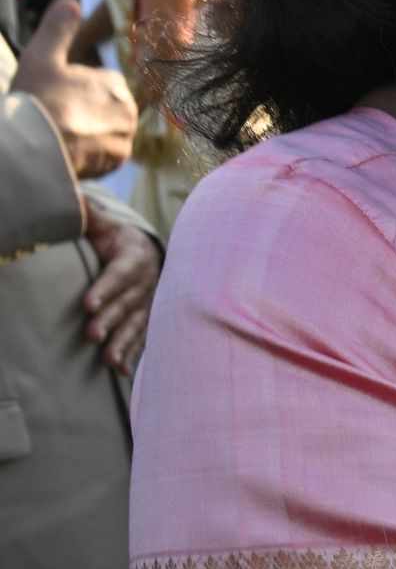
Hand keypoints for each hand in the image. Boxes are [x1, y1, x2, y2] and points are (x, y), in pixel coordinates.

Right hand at [9, 0, 134, 178]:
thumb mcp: (42, 56)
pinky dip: (90, 153)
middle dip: (84, 110)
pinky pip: (106, 154)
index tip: (54, 96)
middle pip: (105, 107)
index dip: (74, 88)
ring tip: (61, 134)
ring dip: (88, 132)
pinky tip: (69, 150)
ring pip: (106, 130)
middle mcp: (129, 110)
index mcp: (114, 83)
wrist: (36, 148)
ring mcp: (125, 138)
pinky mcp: (117, 162)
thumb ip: (58, 28)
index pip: (99, 82)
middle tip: (56, 116)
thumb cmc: (38, 100)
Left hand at [79, 204, 159, 372]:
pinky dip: (134, 354)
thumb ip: (89, 216)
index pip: (119, 274)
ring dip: (124, 343)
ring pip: (137, 325)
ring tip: (108, 360)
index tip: (88, 304)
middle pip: (127, 304)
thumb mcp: (108, 225)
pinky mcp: (150, 319)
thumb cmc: (121, 241)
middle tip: (92, 335)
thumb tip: (69, 197)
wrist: (153, 255)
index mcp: (136, 258)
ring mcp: (151, 304)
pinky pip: (143, 338)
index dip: (105, 289)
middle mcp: (147, 284)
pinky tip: (122, 371)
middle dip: (111, 320)